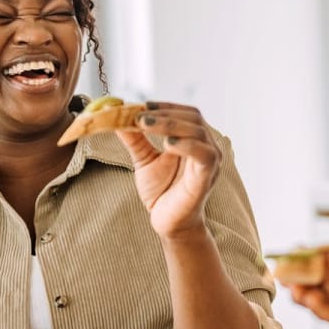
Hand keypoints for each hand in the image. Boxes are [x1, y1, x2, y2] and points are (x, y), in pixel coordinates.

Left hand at [117, 102, 221, 238]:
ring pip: (197, 131)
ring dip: (170, 124)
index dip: (165, 106)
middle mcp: (206, 146)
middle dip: (165, 113)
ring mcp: (210, 161)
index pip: (186, 113)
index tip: (142, 105)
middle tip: (139, 115)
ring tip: (145, 125)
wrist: (169, 223)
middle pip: (193, 117)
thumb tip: (118, 116)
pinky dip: (186, 145)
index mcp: (194, 140)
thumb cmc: (162, 192)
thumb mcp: (144, 160)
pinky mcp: (207, 176)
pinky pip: (204, 154)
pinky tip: (168, 144)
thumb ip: (135, 139)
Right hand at [290, 247, 328, 328]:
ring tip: (295, 289)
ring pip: (312, 295)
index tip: (289, 253)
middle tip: (282, 274)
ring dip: (301, 292)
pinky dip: (315, 307)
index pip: (316, 254)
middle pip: (308, 275)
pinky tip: (309, 301)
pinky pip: (325, 312)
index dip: (300, 254)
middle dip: (294, 275)